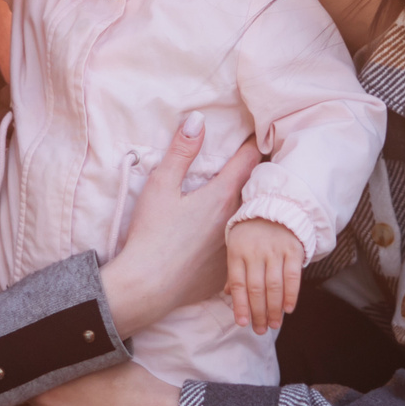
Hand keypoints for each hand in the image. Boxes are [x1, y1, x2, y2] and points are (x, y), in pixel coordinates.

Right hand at [101, 116, 261, 336]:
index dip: (253, 143)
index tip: (257, 134)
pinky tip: (224, 241)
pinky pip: (237, 250)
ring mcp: (233, 248)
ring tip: (244, 201)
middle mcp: (235, 221)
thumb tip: (198, 119)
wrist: (147, 286)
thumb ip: (181, 151)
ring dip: (247, 209)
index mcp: (222, 196)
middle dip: (254, 176)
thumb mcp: (161, 185)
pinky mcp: (225, 272)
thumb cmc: (151, 234)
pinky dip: (236, 241)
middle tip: (251, 164)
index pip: (249, 159)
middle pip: (253, 190)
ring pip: (248, 221)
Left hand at [224, 219, 302, 334]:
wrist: (276, 207)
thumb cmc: (252, 233)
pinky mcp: (293, 250)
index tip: (242, 324)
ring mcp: (275, 251)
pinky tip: (288, 309)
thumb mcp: (237, 246)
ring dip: (274, 309)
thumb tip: (228, 294)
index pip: (238, 284)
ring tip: (274, 325)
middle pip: (256, 289)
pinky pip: (292, 276)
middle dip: (258, 313)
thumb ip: (234, 270)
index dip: (240, 306)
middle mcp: (255, 252)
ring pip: (274, 286)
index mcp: (237, 252)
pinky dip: (291, 294)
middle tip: (261, 330)